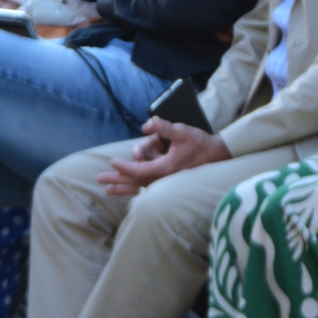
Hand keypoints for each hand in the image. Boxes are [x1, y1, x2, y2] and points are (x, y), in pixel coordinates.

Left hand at [98, 118, 230, 194]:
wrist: (217, 155)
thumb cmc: (199, 143)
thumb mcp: (181, 131)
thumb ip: (163, 127)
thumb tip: (146, 125)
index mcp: (165, 168)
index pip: (139, 171)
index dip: (124, 167)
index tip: (112, 162)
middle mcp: (164, 179)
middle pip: (135, 183)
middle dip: (117, 180)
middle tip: (100, 179)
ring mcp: (167, 184)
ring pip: (140, 189)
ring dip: (123, 188)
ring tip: (107, 190)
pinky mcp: (170, 184)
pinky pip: (148, 189)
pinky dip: (135, 191)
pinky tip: (127, 193)